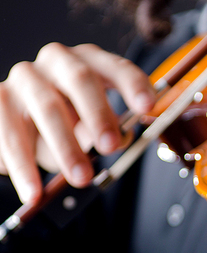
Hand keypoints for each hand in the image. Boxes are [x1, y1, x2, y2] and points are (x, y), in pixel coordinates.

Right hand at [0, 42, 155, 202]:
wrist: (15, 127)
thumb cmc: (64, 123)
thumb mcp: (90, 129)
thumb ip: (107, 132)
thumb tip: (120, 139)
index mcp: (89, 62)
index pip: (116, 67)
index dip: (133, 84)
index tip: (148, 106)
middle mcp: (56, 61)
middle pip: (80, 79)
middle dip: (98, 114)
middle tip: (110, 146)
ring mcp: (24, 78)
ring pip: (46, 107)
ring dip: (65, 147)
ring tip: (81, 178)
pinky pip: (10, 132)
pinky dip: (24, 166)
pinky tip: (33, 191)